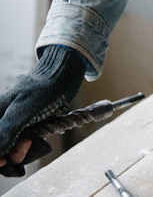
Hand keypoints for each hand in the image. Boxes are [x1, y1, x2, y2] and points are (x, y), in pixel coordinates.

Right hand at [0, 45, 84, 176]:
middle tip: (28, 143)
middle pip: (2, 153)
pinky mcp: (27, 131)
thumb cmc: (42, 88)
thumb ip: (7, 129)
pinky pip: (26, 148)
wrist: (61, 77)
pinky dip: (33, 148)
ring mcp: (14, 129)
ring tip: (35, 140)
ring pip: (14, 154)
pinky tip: (40, 141)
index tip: (6, 159)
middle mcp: (1, 125)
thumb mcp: (23, 108)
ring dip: (26, 152)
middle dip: (13, 155)